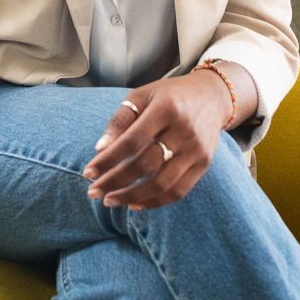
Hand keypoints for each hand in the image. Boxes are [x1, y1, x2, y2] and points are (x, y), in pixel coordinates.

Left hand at [80, 74, 234, 210]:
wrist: (211, 97)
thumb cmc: (168, 96)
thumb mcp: (141, 96)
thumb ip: (120, 120)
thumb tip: (100, 149)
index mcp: (165, 109)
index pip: (131, 141)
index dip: (108, 160)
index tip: (88, 172)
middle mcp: (184, 131)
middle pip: (145, 165)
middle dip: (115, 182)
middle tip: (94, 192)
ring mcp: (196, 150)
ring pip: (161, 184)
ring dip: (132, 197)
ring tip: (110, 200)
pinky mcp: (204, 164)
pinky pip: (178, 191)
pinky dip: (154, 202)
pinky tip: (134, 204)